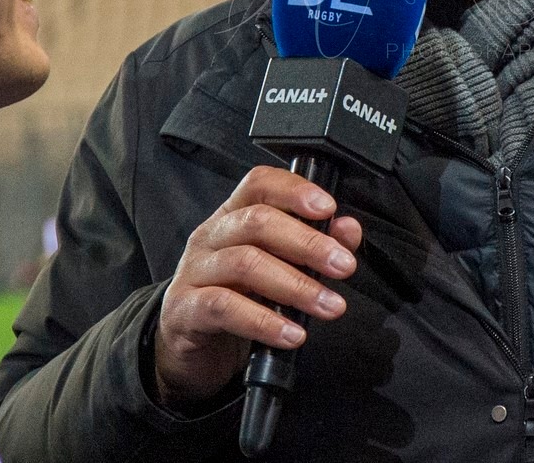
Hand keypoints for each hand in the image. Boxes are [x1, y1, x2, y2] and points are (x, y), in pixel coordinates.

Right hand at [153, 165, 362, 405]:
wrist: (191, 350)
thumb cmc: (238, 301)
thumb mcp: (278, 271)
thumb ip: (315, 248)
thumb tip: (348, 230)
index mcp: (233, 217)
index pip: (259, 184)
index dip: (294, 190)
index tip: (329, 208)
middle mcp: (211, 236)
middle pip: (258, 222)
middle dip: (308, 243)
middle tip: (343, 266)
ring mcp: (194, 272)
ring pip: (245, 263)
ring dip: (296, 285)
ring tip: (328, 305)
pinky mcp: (185, 310)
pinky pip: (225, 308)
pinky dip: (264, 322)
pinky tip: (292, 334)